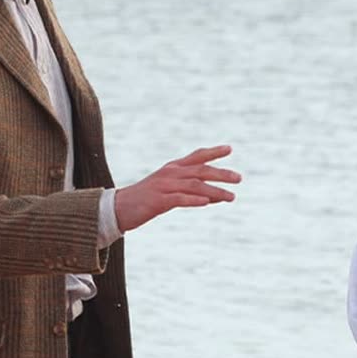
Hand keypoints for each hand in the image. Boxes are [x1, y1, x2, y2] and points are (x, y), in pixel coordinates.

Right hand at [113, 146, 239, 231]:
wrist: (117, 208)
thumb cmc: (146, 200)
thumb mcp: (170, 191)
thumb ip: (191, 190)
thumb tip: (215, 195)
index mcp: (172, 169)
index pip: (196, 157)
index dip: (213, 152)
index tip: (230, 149)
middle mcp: (170, 174)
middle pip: (200, 170)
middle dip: (222, 173)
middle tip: (239, 178)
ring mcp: (164, 186)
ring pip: (195, 185)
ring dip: (215, 190)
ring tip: (231, 197)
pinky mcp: (158, 201)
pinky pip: (180, 199)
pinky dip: (195, 200)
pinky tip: (207, 202)